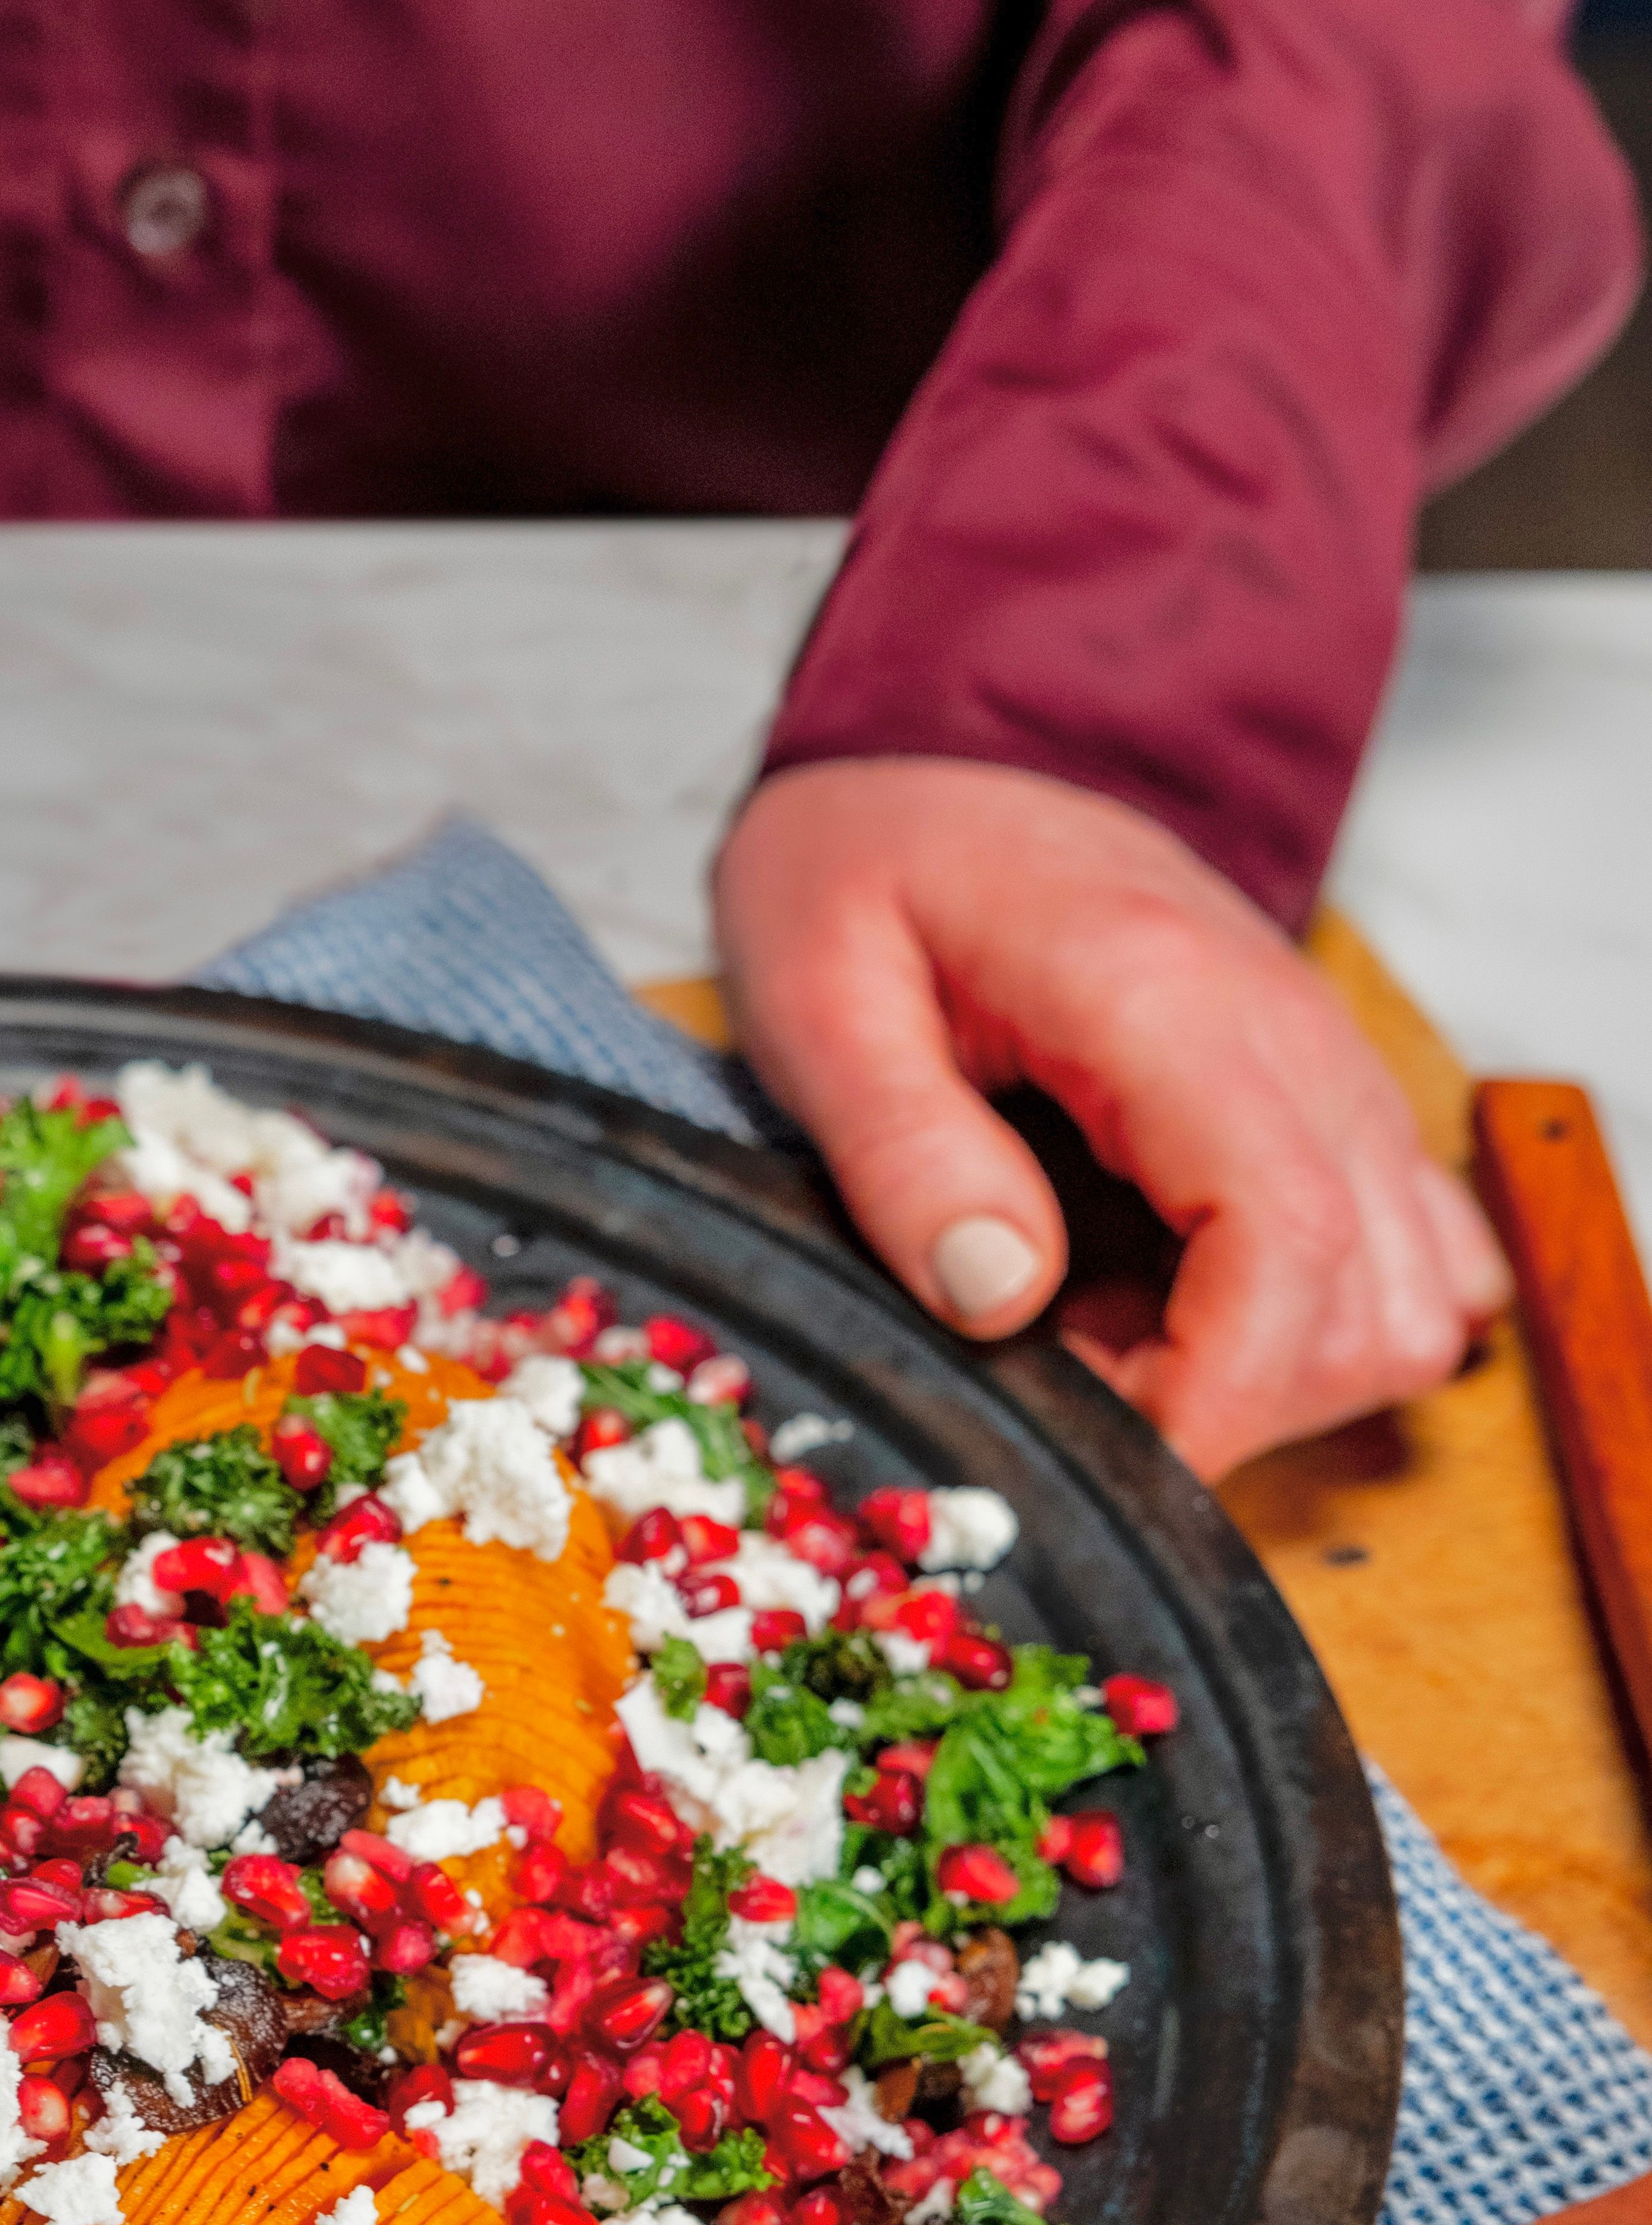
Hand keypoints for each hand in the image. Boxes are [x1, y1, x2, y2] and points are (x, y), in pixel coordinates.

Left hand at [711, 759, 1506, 1478]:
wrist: (928, 767)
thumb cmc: (864, 872)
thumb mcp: (815, 997)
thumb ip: (899, 1146)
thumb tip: (996, 1295)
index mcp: (1161, 1000)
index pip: (1287, 1244)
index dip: (1215, 1395)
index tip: (1109, 1457)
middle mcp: (1284, 1029)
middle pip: (1368, 1300)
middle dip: (1235, 1405)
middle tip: (1075, 1396)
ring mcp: (1321, 1060)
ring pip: (1408, 1296)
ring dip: (1277, 1373)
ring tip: (1112, 1344)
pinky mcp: (1322, 1091)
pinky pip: (1405, 1248)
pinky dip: (1319, 1321)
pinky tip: (1184, 1306)